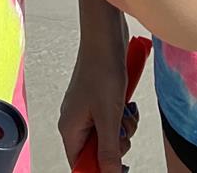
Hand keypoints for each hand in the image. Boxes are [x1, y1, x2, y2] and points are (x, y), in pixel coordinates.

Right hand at [59, 6, 135, 171]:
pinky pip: (112, 121)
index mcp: (69, 128)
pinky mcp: (99, 101)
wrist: (105, 37)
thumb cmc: (101, 69)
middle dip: (115, 146)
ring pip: (107, 137)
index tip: (115, 165)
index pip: (80, 164)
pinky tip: (126, 105)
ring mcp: (87, 110)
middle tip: (121, 131)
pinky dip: (122, 117)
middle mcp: (75, 121)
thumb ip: (108, 151)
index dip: (98, 169)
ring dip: (122, 131)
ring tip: (125, 113)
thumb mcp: (108, 116)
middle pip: (97, 152)